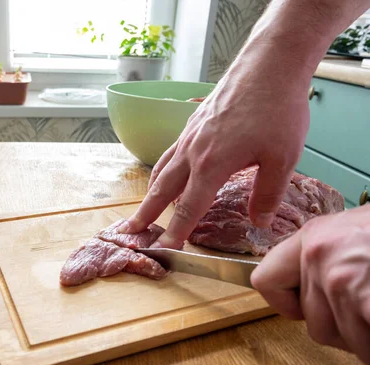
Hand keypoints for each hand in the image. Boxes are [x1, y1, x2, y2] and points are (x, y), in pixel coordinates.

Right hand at [117, 58, 310, 247]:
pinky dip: (163, 169)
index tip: (165, 249)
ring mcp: (189, 135)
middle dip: (146, 214)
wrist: (268, 64)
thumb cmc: (277, 109)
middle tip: (132, 230)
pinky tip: (169, 172)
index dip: (176, 232)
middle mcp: (192, 152)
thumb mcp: (283, 158)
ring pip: (162, 168)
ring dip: (151, 191)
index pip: (188, 208)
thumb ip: (267, 195)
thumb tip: (259, 223)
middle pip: (162, 189)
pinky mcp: (192, 122)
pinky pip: (170, 151)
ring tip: (145, 206)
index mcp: (211, 166)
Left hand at [251, 205, 369, 363]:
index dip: (287, 304)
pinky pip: (366, 346)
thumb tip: (311, 291)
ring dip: (368, 338)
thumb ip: (325, 259)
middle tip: (367, 310)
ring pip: (344, 341)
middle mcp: (319, 257)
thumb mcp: (354, 232)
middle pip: (313, 323)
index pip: (265, 281)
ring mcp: (343, 281)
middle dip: (344, 328)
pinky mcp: (366, 301)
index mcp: (313, 237)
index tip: (304, 309)